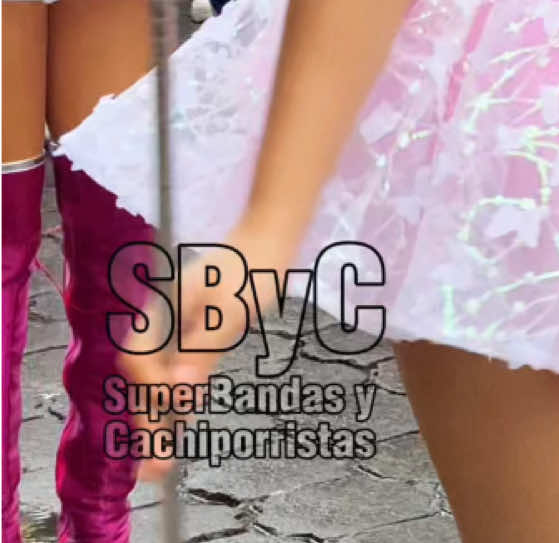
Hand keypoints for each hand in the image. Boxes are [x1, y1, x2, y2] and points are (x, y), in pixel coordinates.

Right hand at [121, 218, 295, 481]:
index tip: (169, 410)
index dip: (148, 390)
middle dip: (147, 420)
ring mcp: (177, 330)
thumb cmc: (250, 270)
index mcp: (162, 310)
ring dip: (158, 419)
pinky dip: (176, 403)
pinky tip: (179, 428)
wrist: (270, 242)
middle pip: (143, 377)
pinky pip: (177, 375)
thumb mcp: (230, 311)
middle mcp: (163, 323)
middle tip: (155, 467)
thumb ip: (202, 351)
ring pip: (157, 381)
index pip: (138, 359)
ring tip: (161, 462)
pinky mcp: (193, 338)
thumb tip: (177, 391)